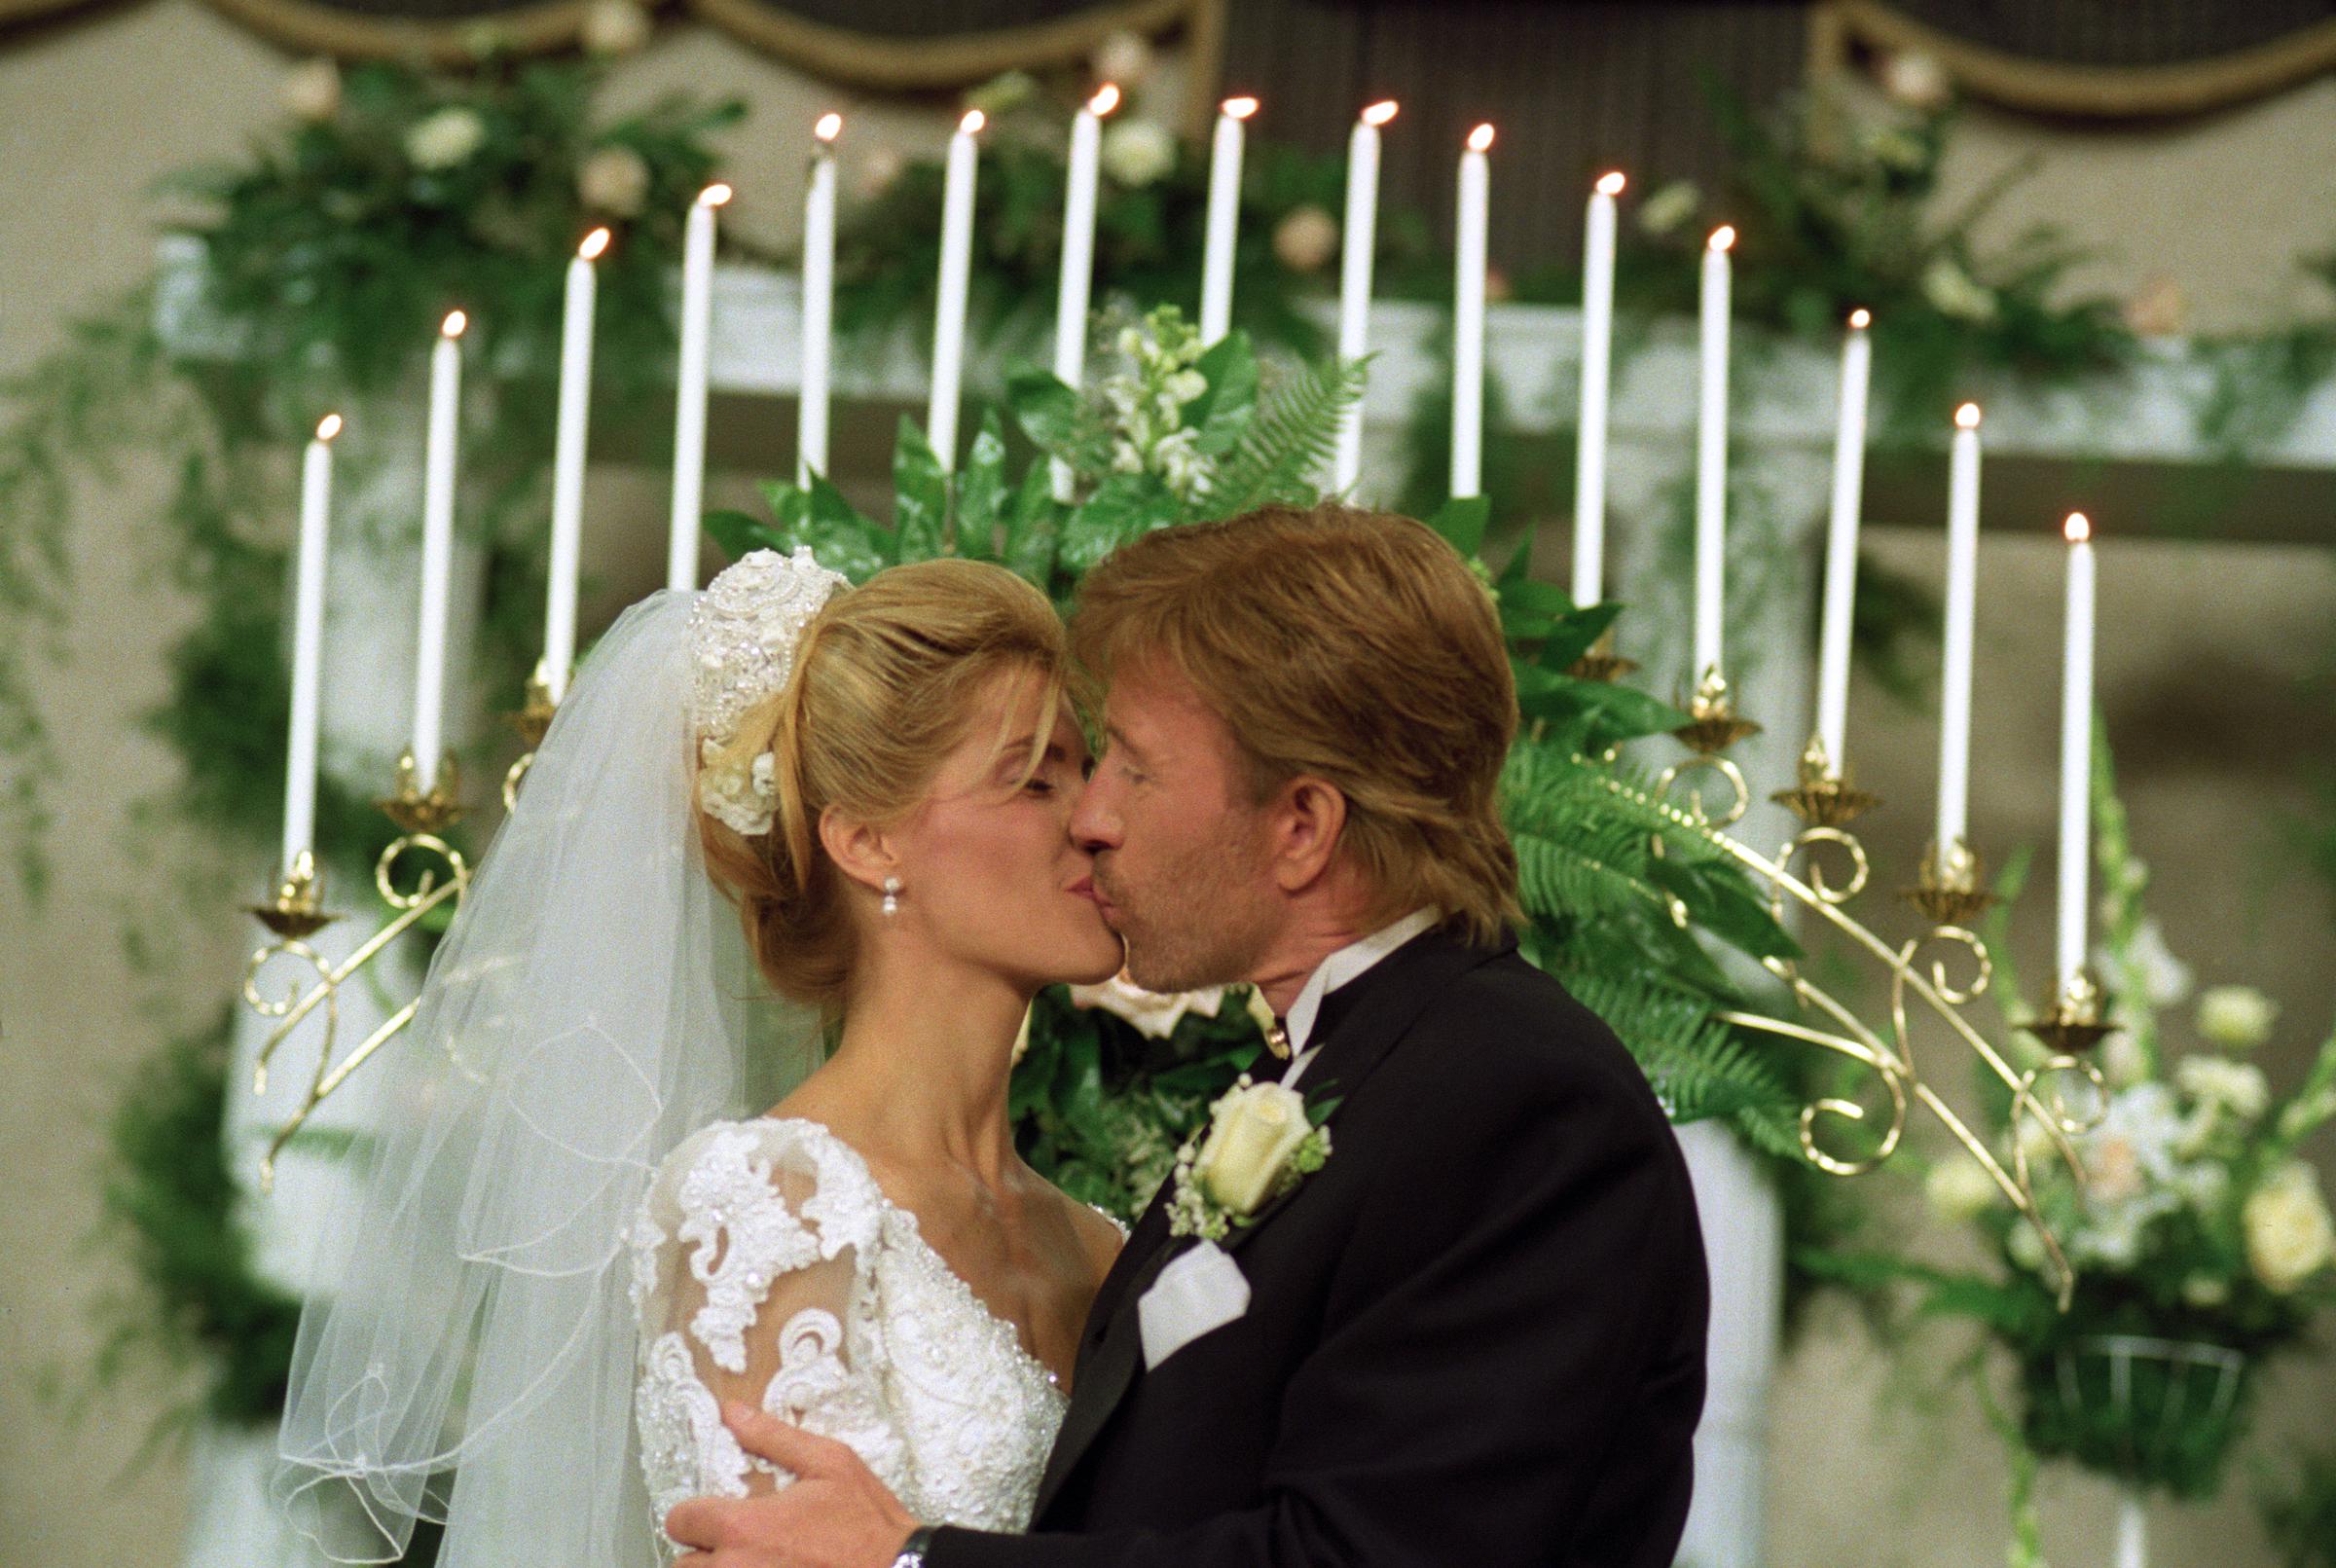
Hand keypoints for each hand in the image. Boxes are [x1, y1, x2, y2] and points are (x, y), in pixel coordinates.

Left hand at [664, 1401, 922, 1567]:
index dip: (695, 1515)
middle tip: (737, 1546)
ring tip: (754, 1563)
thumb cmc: (869, 1524)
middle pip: (682, 1566)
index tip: (717, 1516)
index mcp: (743, 1527)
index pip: (680, 1521)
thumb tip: (732, 1412)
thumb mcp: (830, 1464)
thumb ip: (773, 1437)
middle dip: (704, 1554)